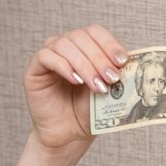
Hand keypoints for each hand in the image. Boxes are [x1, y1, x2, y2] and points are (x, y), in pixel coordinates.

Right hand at [23, 24, 128, 151]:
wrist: (71, 134)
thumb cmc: (90, 112)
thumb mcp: (109, 92)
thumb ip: (116, 75)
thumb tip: (129, 63)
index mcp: (86, 48)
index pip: (95, 32)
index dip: (109, 43)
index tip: (122, 61)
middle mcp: (67, 48)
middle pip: (81, 37)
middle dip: (99, 58)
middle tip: (111, 79)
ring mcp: (50, 56)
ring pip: (64, 45)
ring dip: (84, 64)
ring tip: (96, 86)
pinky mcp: (35, 69)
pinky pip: (46, 56)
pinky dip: (63, 66)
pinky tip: (76, 81)